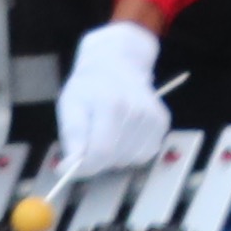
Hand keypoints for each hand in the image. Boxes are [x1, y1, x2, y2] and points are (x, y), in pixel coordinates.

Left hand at [53, 19, 173, 176]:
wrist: (118, 62)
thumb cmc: (89, 85)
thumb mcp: (69, 105)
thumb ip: (71, 137)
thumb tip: (68, 168)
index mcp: (111, 104)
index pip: (101, 152)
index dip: (84, 166)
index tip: (70, 166)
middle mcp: (137, 110)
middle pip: (115, 159)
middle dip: (97, 158)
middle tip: (89, 139)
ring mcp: (153, 116)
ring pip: (130, 160)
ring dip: (115, 155)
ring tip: (107, 132)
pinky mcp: (162, 122)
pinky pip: (144, 154)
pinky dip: (131, 151)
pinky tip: (123, 132)